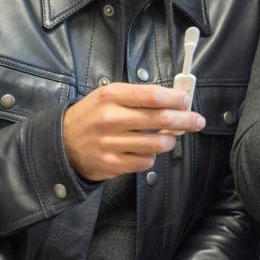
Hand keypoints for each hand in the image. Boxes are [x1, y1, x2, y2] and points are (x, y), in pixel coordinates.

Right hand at [63, 83, 205, 180]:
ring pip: (157, 144)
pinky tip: (147, 150)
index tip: (187, 101)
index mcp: (112, 96)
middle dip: (186, 120)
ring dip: (170, 141)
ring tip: (170, 138)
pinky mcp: (112, 163)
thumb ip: (139, 95)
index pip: (154, 96)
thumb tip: (173, 99)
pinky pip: (145, 162)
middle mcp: (111, 118)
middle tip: (197, 121)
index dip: (176, 99)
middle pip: (161, 120)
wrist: (62, 143)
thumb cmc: (92, 115)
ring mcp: (111, 143)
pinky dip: (152, 156)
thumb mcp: (110, 95)